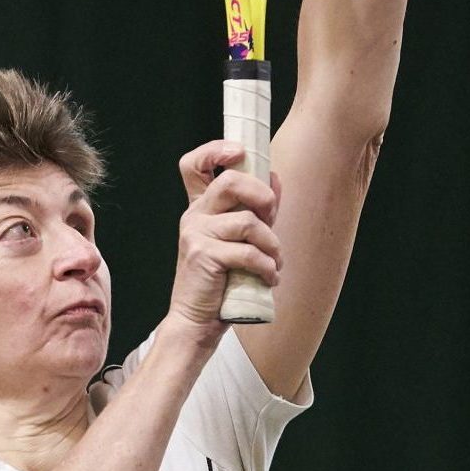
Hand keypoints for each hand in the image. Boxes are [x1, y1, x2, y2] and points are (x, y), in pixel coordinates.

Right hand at [165, 140, 282, 340]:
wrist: (198, 320)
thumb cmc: (222, 282)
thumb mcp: (241, 240)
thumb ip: (255, 211)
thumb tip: (276, 179)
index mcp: (201, 208)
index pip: (194, 164)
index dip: (215, 150)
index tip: (239, 153)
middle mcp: (194, 215)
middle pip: (229, 181)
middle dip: (261, 195)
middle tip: (272, 217)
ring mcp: (195, 233)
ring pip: (247, 222)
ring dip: (272, 245)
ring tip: (275, 263)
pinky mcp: (202, 255)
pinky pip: (248, 252)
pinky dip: (267, 266)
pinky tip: (268, 278)